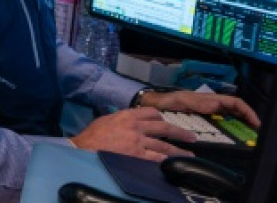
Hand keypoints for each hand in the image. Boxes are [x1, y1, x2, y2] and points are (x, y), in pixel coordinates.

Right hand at [71, 107, 195, 160]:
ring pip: (164, 144)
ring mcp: (138, 141)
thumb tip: (129, 121)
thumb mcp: (106, 119)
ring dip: (179, 150)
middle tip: (191, 137)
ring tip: (190, 155)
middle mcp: (136, 126)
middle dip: (179, 132)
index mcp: (127, 115)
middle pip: (163, 126)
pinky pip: (157, 158)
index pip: (150, 112)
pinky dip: (167, 160)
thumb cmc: (92, 135)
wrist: (85, 148)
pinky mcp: (138, 155)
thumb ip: (120, 118)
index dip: (162, 117)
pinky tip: (175, 164)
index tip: (167, 123)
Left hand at [138, 89, 261, 127]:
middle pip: (236, 109)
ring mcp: (208, 111)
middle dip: (248, 119)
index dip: (247, 111)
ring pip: (230, 116)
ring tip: (249, 136)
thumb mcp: (182, 100)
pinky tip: (233, 136)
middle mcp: (211, 104)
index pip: (234, 102)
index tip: (256, 123)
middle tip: (256, 133)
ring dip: (241, 124)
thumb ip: (198, 103)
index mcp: (209, 99)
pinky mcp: (204, 117)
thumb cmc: (168, 101)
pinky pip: (221, 122)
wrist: (156, 105)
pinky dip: (230, 127)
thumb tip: (215, 107)